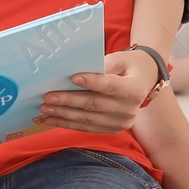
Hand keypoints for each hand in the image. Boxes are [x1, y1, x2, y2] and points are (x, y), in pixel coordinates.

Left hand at [39, 49, 159, 132]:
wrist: (143, 81)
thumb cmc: (128, 66)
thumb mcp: (120, 59)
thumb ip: (103, 64)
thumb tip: (75, 70)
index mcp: (134, 89)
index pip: (110, 86)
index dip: (92, 82)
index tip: (73, 78)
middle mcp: (130, 109)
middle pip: (95, 105)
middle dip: (69, 101)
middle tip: (48, 97)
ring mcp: (122, 122)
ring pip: (88, 119)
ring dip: (64, 115)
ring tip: (45, 109)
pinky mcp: (113, 129)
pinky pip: (87, 128)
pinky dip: (68, 124)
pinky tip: (52, 119)